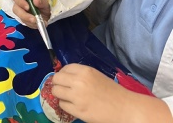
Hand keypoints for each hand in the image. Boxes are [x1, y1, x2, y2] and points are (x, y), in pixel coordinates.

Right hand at [11, 0, 49, 27]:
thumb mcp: (45, 0)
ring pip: (20, 17)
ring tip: (39, 22)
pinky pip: (25, 23)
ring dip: (29, 21)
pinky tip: (38, 24)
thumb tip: (35, 0)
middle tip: (34, 19)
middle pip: (16, 9)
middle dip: (24, 15)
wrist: (47, 12)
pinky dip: (32, 24)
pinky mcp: (23, 19)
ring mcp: (20, 12)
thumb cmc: (43, 3)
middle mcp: (19, 3)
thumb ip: (41, 0)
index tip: (28, 7)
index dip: (20, 1)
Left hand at [51, 64, 172, 122]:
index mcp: (84, 71)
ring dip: (60, 95)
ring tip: (67, 98)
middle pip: (56, 79)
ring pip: (56, 92)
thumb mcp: (95, 75)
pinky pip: (62, 105)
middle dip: (57, 84)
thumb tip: (64, 76)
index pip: (64, 69)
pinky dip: (65, 105)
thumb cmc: (112, 91)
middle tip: (63, 88)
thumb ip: (80, 74)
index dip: (63, 74)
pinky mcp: (78, 111)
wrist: (125, 108)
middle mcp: (78, 81)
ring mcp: (77, 97)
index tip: (65, 79)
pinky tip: (73, 106)